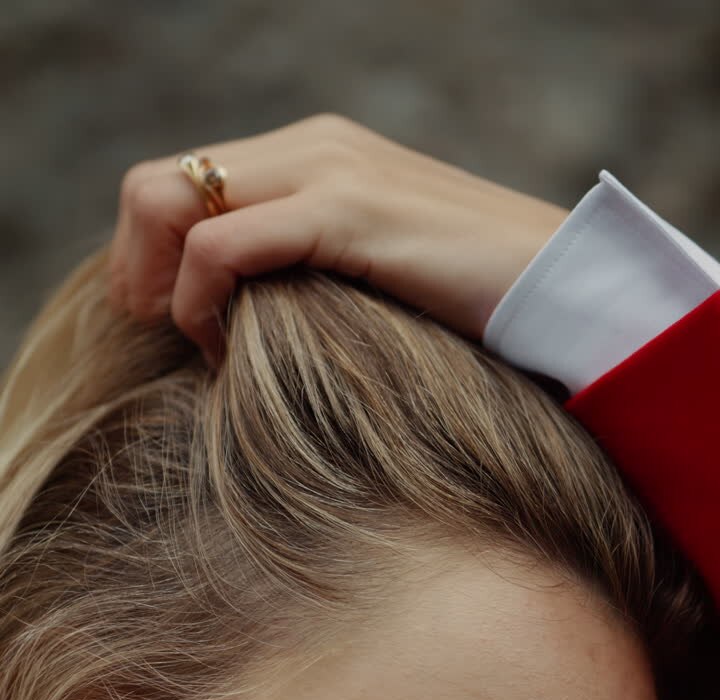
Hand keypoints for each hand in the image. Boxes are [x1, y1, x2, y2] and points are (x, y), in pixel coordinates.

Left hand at [107, 114, 567, 365]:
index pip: (180, 181)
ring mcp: (327, 169)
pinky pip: (222, 247)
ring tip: (210, 350)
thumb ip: (310, 272)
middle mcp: (310, 144)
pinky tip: (232, 353)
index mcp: (313, 153)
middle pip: (157, 183)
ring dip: (167, 292)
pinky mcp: (346, 211)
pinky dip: (203, 305)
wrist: (562, 289)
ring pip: (173, 203)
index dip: (149, 256)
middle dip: (139, 271)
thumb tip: (245, 319)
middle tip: (171, 340)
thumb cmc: (472, 306)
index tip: (176, 328)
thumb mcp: (371, 278)